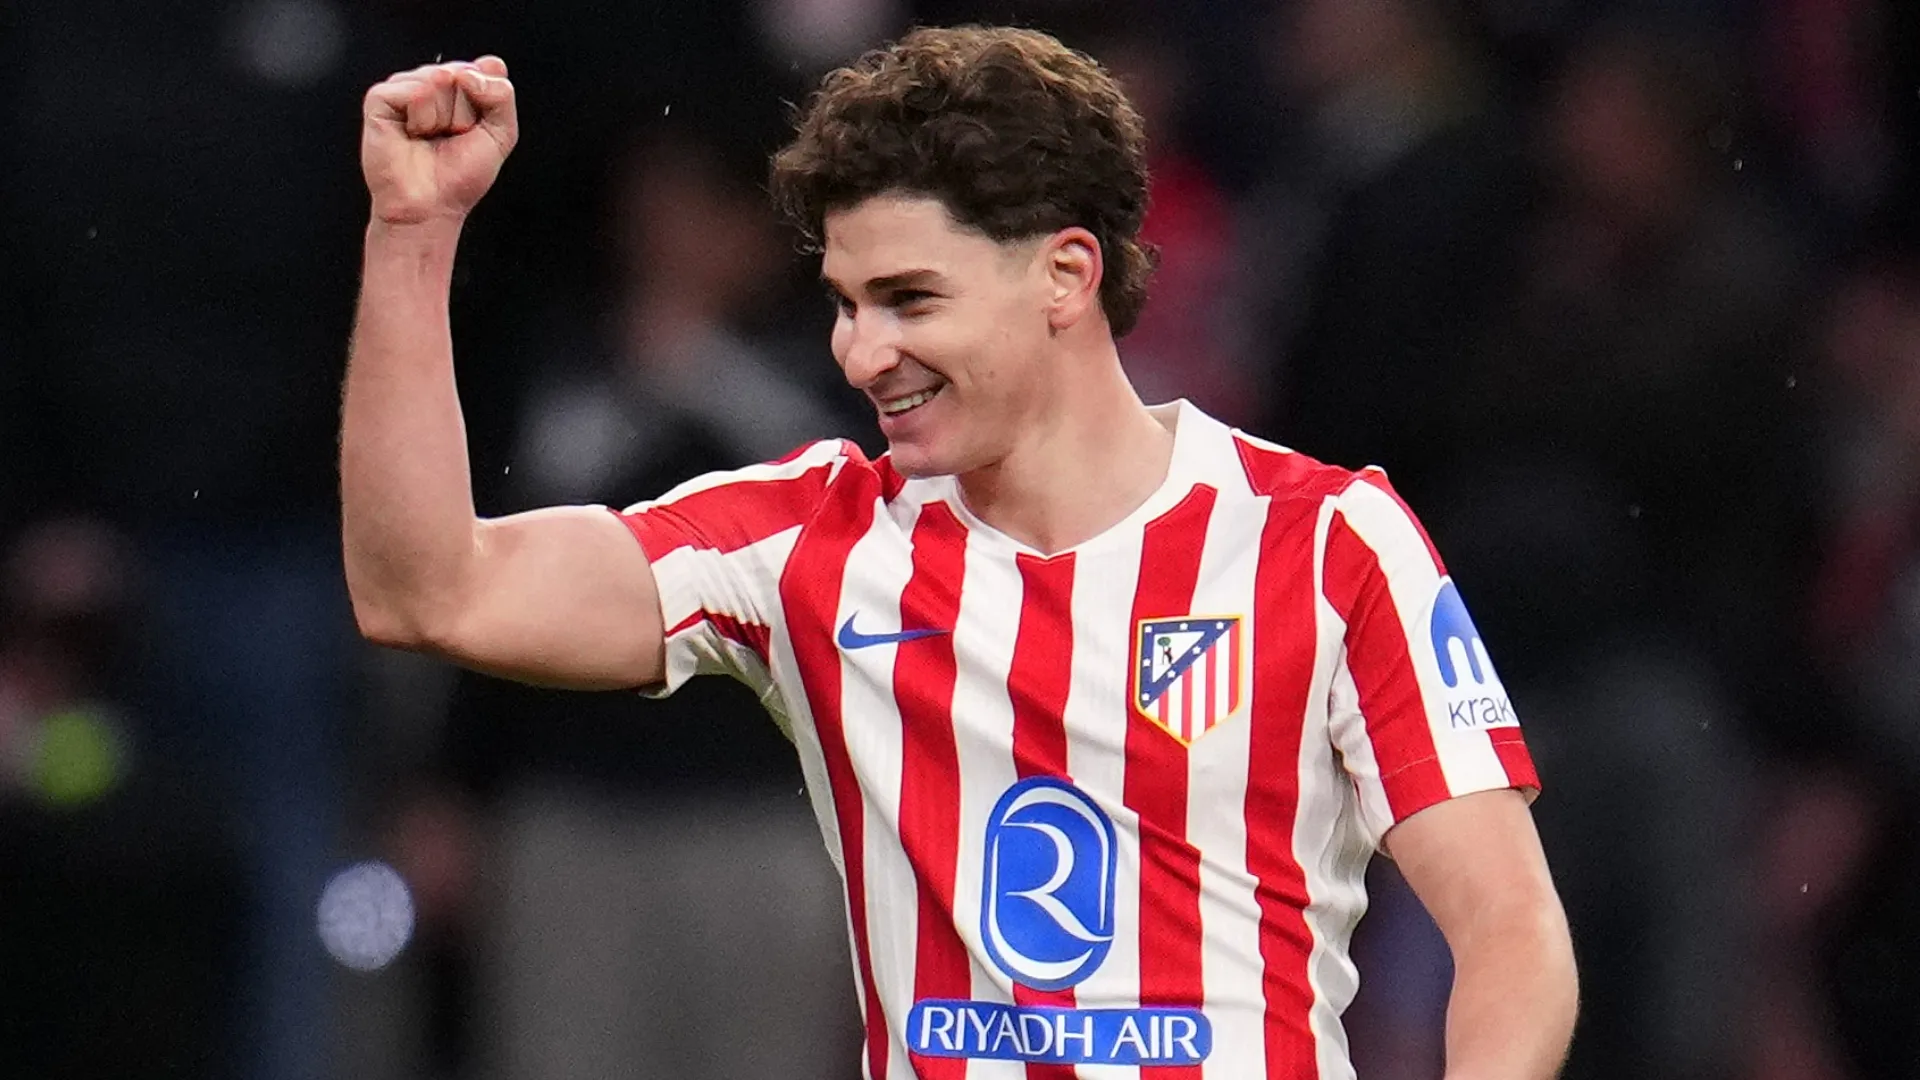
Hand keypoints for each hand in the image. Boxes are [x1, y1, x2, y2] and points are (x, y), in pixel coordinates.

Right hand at [361, 56, 517, 225]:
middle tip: (450, 136)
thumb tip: (477, 68)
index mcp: (459, 87)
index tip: (475, 130)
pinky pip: (416, 90)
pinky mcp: (381, 97)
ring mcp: (405, 88)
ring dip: (443, 118)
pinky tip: (411, 134)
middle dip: (465, 112)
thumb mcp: (501, 133)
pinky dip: (421, 118)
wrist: (430, 205)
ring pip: (440, 79)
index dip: (487, 102)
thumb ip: (502, 94)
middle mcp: (431, 83)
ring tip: (429, 137)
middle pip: (464, 73)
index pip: (485, 70)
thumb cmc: (459, 176)